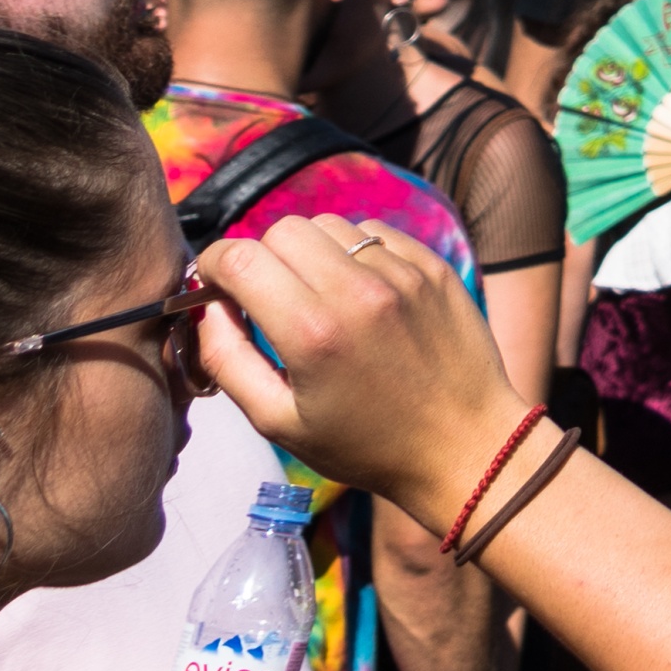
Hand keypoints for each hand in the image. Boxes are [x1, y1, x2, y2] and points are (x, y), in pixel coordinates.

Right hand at [192, 213, 531, 527]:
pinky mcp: (433, 265)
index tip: (215, 287)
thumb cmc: (365, 445)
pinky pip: (374, 232)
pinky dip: (353, 252)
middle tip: (267, 299)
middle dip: (260, 259)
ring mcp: (402, 272)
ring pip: (329, 225)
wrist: (464, 445)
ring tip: (315, 297)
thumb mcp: (279, 421)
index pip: (240, 256)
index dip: (213, 266)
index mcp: (312, 332)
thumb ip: (228, 359)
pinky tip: (358, 293)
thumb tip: (206, 306)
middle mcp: (358, 290)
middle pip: (281, 230)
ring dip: (308, 252)